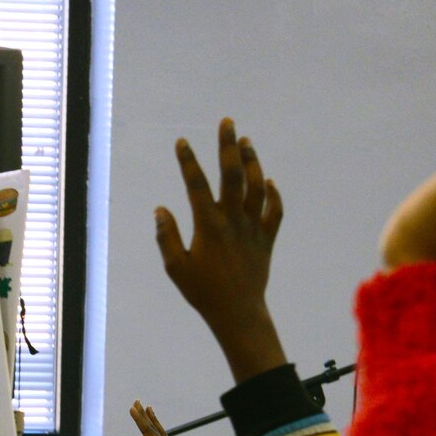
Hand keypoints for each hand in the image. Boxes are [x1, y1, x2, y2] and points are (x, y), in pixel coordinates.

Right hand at [154, 119, 287, 380]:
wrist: (238, 313)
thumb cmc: (203, 292)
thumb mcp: (176, 268)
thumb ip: (166, 237)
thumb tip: (160, 209)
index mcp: (209, 226)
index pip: (197, 185)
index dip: (188, 161)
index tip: (181, 142)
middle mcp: (233, 221)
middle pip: (233, 175)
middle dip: (228, 146)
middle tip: (227, 122)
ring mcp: (253, 228)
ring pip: (257, 186)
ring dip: (252, 161)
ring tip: (246, 142)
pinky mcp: (267, 238)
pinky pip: (274, 210)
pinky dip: (273, 193)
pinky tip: (268, 180)